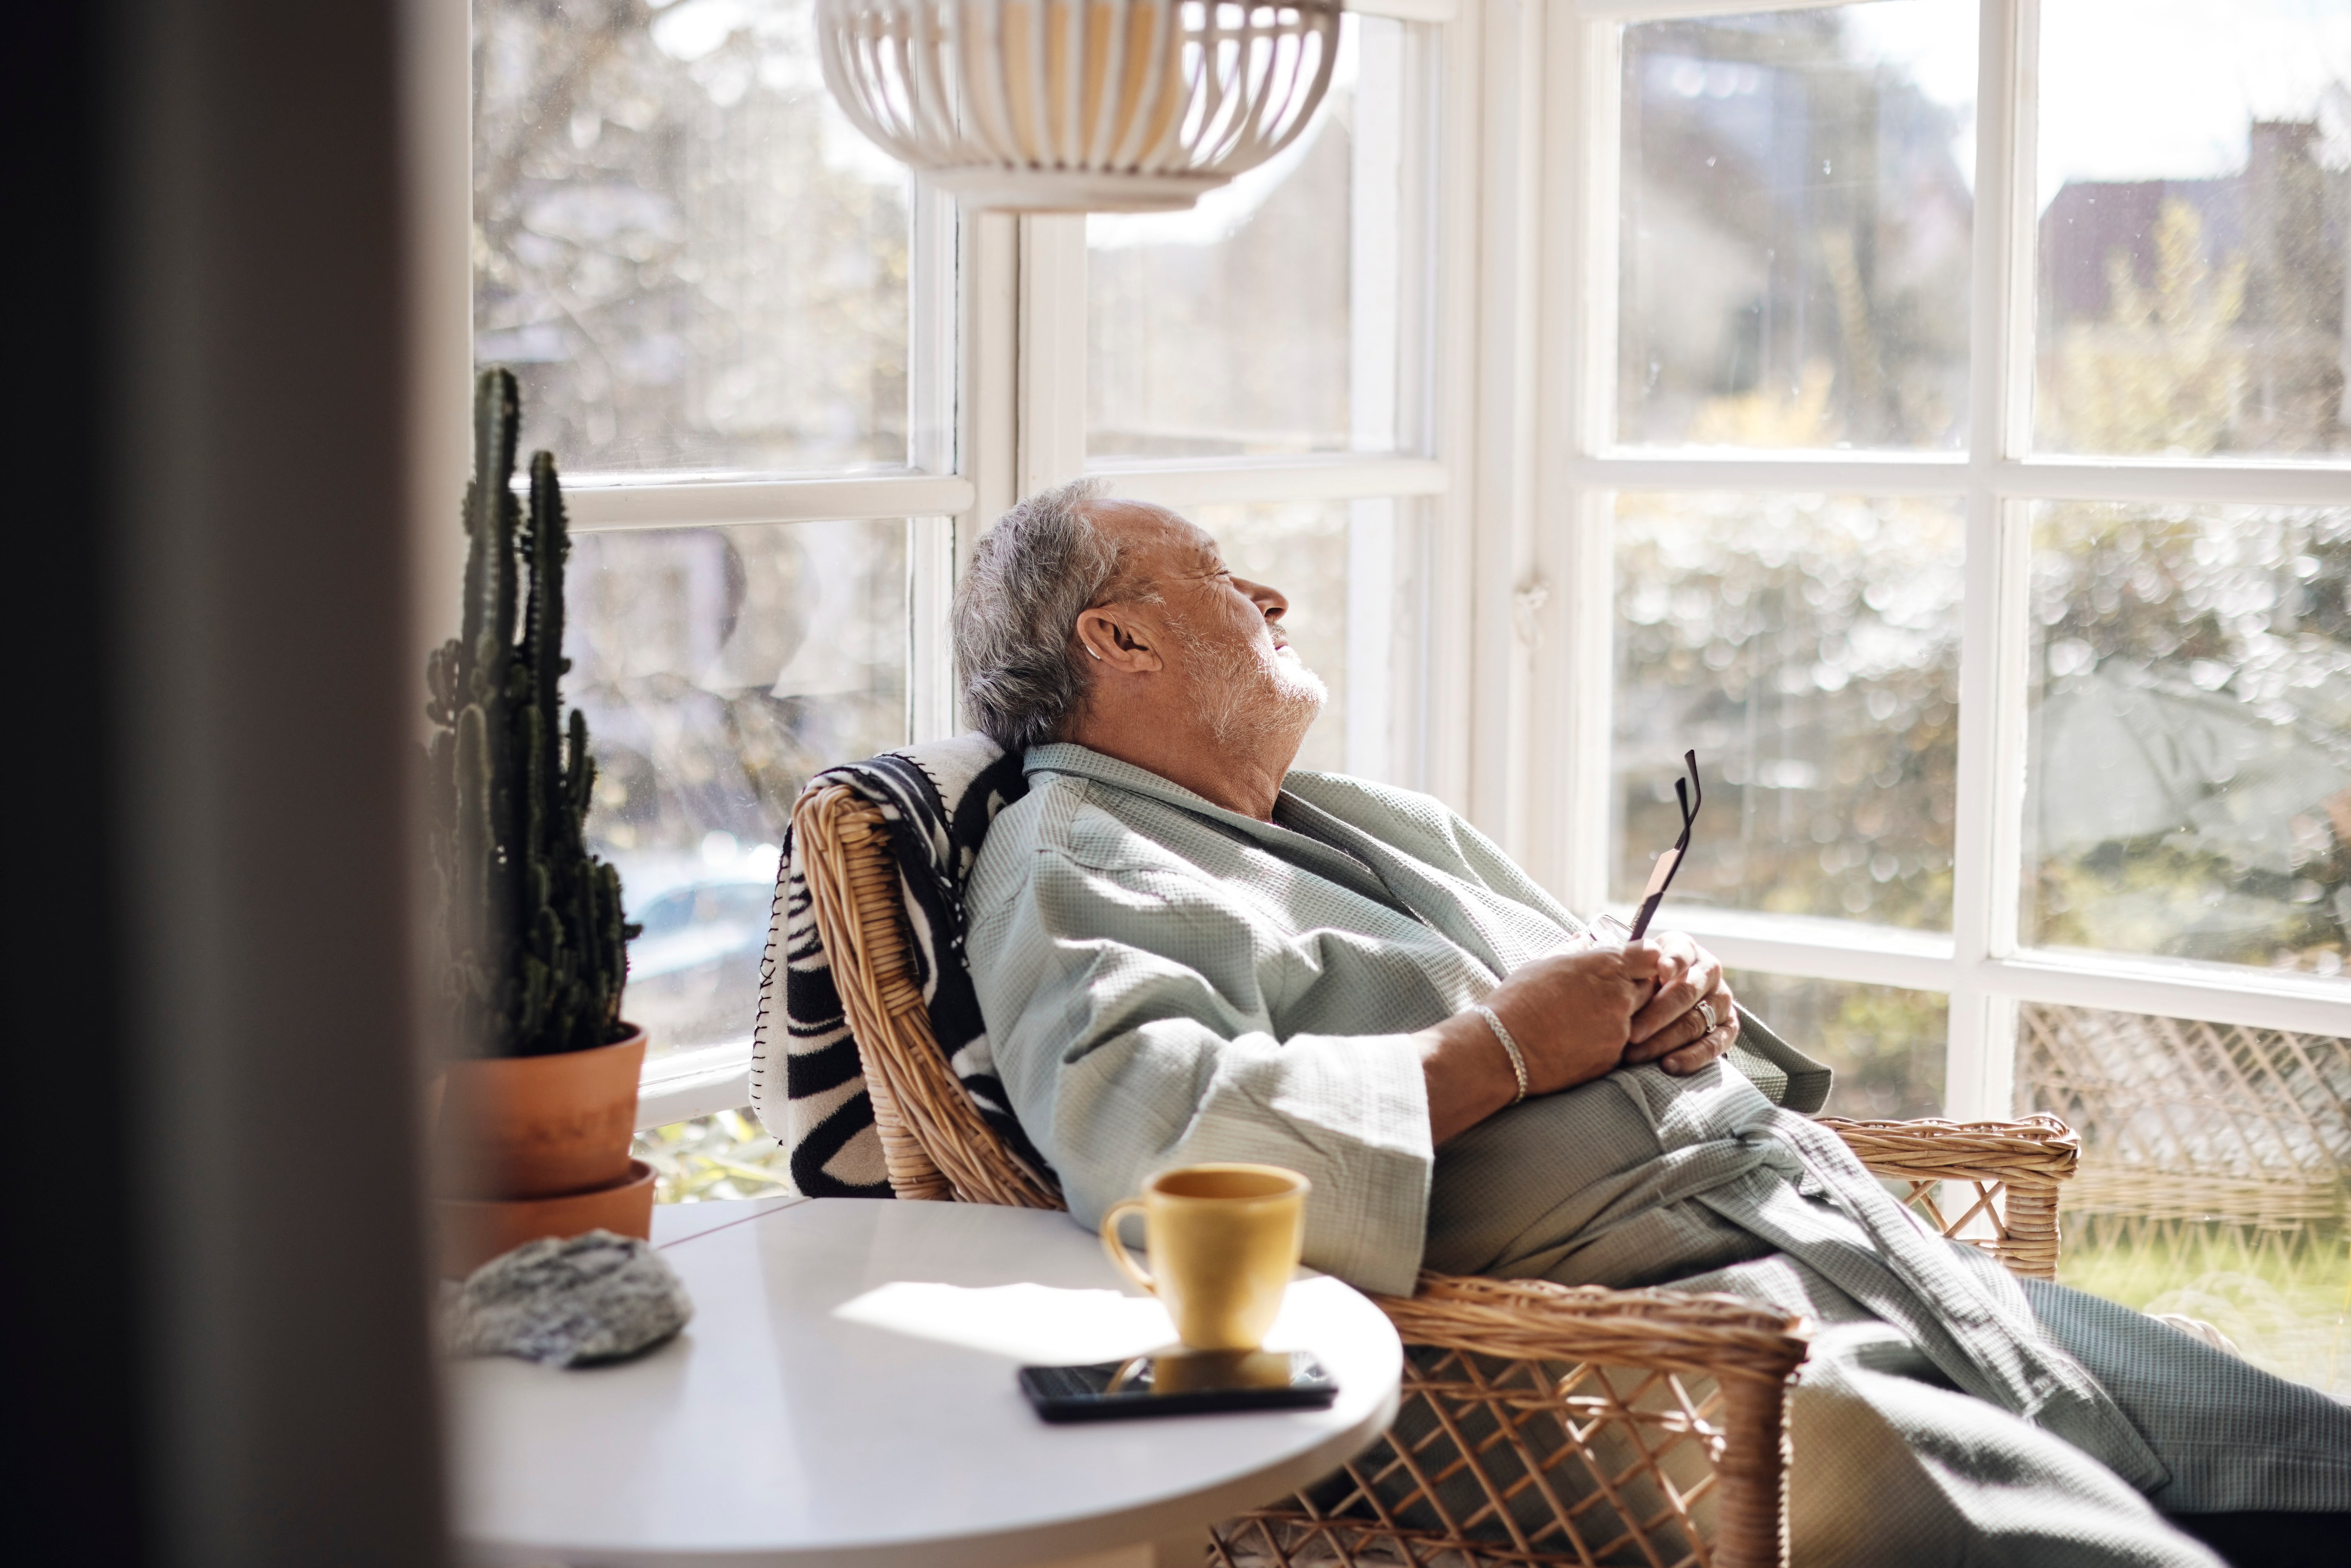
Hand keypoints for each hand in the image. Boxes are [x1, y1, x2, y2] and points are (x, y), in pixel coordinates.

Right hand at [1417, 946, 1662, 1142]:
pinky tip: (1580, 1039)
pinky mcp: (1612, 1058)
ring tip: (1588, 1019)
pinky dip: (1608, 1040)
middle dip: (1634, 989)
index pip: (1650, 956)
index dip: (1643, 960)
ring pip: (1639, 1019)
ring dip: (1621, 1017)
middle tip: (1606, 994)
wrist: (1503, 1048)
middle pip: (1650, 988)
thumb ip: (1573, 951)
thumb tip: (1584, 940)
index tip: (1630, 966)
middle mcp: (1620, 996)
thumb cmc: (1517, 1001)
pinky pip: (1622, 1045)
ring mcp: (1619, 1030)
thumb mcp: (1544, 964)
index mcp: (1605, 966)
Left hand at [1619, 933, 1737, 1075]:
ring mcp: (1720, 1000)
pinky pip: (1716, 1044)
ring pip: (1697, 1020)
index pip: (1682, 950)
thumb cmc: (1629, 985)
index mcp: (1683, 949)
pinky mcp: (1727, 1027)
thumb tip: (1579, 941)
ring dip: (1666, 1039)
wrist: (1651, 1012)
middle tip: (1631, 1032)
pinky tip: (1668, 1066)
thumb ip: (1610, 955)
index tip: (1660, 971)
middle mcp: (1706, 972)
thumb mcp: (1621, 965)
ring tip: (1636, 1054)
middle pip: (1687, 991)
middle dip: (1658, 1013)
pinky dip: (1692, 1056)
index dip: (1673, 960)